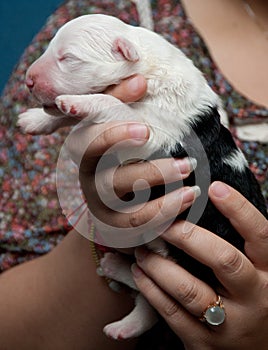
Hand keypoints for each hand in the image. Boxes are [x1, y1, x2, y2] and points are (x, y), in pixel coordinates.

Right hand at [66, 75, 198, 246]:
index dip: (114, 137)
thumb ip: (122, 100)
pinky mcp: (116, 225)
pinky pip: (140, 226)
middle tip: (187, 165)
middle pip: (114, 182)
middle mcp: (89, 180)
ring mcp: (102, 206)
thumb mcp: (114, 121)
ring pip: (129, 210)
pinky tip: (188, 201)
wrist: (106, 189)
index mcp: (84, 150)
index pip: (90, 144)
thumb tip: (141, 79)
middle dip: (152, 174)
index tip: (145, 131)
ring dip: (164, 201)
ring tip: (194, 190)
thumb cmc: (115, 147)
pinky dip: (165, 216)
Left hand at [132, 181, 267, 348]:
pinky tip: (140, 273)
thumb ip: (240, 245)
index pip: (261, 235)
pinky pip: (172, 314)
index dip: (239, 209)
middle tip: (163, 224)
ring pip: (189, 290)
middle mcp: (255, 298)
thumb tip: (212, 200)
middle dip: (188, 237)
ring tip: (141, 250)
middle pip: (223, 260)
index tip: (214, 187)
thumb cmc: (252, 299)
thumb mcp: (257, 272)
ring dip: (159, 265)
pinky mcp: (204, 344)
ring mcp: (230, 325)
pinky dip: (151, 290)